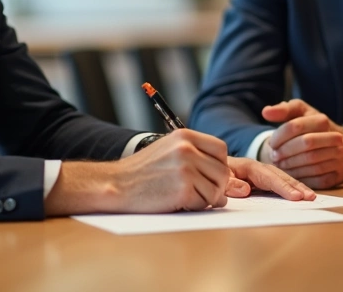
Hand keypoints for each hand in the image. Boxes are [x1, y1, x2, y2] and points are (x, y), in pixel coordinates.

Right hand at [46, 129, 230, 214]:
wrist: (117, 184)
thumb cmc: (142, 171)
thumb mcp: (168, 149)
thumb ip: (195, 155)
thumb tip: (225, 178)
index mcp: (185, 135)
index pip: (220, 149)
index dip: (219, 164)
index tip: (209, 175)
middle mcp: (187, 149)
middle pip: (222, 171)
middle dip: (216, 186)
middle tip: (202, 193)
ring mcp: (186, 169)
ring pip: (216, 189)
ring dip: (206, 198)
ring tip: (187, 197)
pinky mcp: (183, 189)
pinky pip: (204, 203)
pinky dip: (195, 207)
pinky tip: (179, 202)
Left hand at [223, 157, 315, 200]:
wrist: (208, 169)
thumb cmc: (214, 174)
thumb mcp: (217, 178)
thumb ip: (229, 184)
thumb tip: (246, 190)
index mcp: (248, 166)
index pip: (268, 177)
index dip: (283, 187)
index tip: (296, 197)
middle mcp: (259, 169)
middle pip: (280, 176)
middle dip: (296, 186)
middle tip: (311, 197)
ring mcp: (262, 175)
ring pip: (283, 180)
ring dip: (297, 188)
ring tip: (311, 197)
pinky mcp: (263, 182)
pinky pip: (279, 185)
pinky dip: (292, 190)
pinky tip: (302, 196)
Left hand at [261, 99, 342, 188]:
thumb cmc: (315, 129)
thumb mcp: (302, 114)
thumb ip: (284, 110)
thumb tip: (266, 112)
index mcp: (322, 120)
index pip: (296, 125)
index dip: (279, 136)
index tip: (271, 143)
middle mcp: (335, 137)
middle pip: (305, 143)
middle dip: (285, 151)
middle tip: (273, 156)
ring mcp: (339, 156)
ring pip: (312, 162)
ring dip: (291, 165)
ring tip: (280, 165)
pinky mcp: (339, 174)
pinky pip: (318, 178)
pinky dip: (301, 177)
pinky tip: (291, 174)